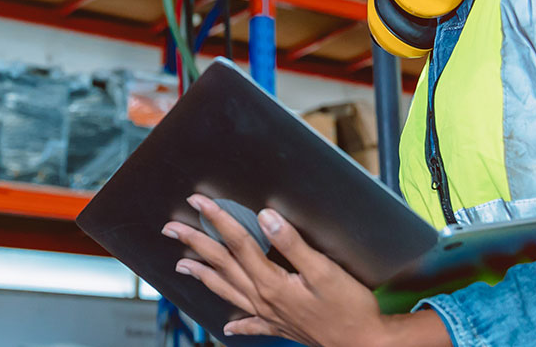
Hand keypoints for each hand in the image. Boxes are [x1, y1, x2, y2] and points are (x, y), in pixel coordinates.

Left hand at [162, 194, 428, 346]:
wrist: (364, 344)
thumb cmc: (348, 307)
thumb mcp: (324, 271)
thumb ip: (293, 244)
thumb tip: (266, 217)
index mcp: (271, 282)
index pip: (238, 243)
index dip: (217, 220)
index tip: (198, 201)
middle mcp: (263, 298)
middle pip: (222, 265)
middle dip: (195, 244)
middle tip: (171, 228)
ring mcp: (270, 315)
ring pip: (227, 291)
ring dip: (203, 276)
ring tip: (182, 265)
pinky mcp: (281, 326)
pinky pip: (252, 325)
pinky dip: (238, 325)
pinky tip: (228, 326)